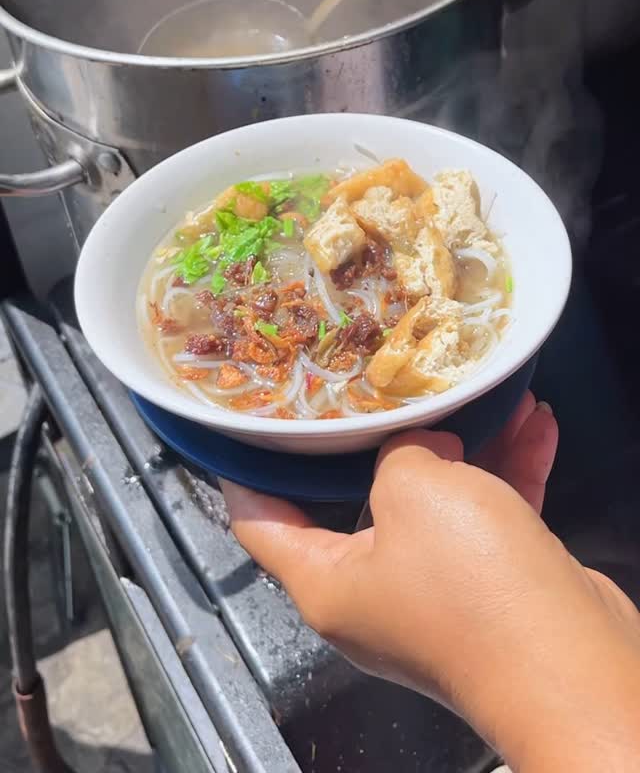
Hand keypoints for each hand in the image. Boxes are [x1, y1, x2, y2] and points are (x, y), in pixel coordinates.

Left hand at [222, 394, 639, 770]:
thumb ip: (398, 453)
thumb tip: (420, 448)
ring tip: (477, 393)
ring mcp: (435, 597)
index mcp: (327, 583)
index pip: (262, 524)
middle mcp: (373, 596)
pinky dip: (507, 472)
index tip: (245, 429)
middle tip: (377, 387)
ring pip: (436, 505)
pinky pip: (489, 518)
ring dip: (465, 447)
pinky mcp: (492, 592)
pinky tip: (532, 425)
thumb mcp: (413, 490)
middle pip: (359, 504)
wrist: (567, 664)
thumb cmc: (468, 582)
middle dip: (380, 441)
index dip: (247, 474)